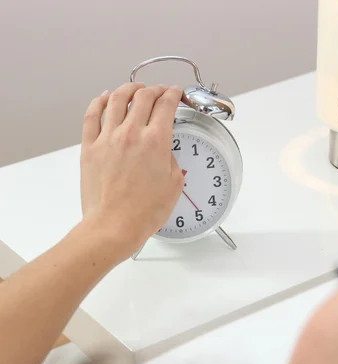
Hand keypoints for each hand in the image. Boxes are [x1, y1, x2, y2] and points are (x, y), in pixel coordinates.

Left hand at [80, 83, 183, 260]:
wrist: (114, 226)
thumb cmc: (142, 213)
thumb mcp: (173, 185)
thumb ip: (171, 160)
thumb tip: (164, 151)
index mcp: (156, 141)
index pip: (166, 104)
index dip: (173, 94)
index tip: (175, 93)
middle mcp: (131, 134)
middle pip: (143, 96)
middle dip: (154, 89)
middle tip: (159, 92)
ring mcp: (107, 139)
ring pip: (116, 99)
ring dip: (128, 89)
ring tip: (134, 89)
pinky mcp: (89, 148)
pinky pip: (91, 115)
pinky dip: (98, 101)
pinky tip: (104, 98)